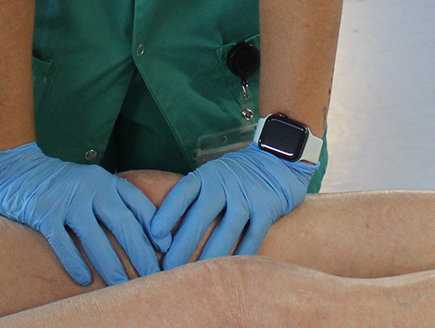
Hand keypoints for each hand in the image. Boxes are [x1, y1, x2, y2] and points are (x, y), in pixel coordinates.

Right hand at [0, 142, 161, 285]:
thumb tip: (143, 233)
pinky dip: (75, 262)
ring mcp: (67, 200)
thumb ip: (114, 201)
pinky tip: (84, 280)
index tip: (167, 249)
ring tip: (122, 286)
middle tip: (152, 276)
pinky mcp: (44, 212)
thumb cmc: (62, 183)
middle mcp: (91, 188)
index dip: (155, 227)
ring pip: (95, 237)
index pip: (138, 204)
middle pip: (122, 224)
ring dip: (111, 264)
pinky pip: (62, 242)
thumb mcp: (92, 183)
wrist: (18, 168)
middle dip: (140, 253)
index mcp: (106, 181)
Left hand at [148, 144, 315, 268]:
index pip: (183, 192)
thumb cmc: (237, 174)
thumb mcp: (214, 174)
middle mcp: (226, 183)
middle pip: (202, 215)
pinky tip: (230, 270)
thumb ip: (195, 196)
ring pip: (227, 229)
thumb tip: (164, 230)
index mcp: (207, 175)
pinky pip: (253, 236)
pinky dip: (242, 254)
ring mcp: (248, 195)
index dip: (168, 212)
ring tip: (197, 275)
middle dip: (184, 243)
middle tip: (169, 267)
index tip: (155, 234)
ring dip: (211, 254)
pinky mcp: (268, 208)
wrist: (279, 158)